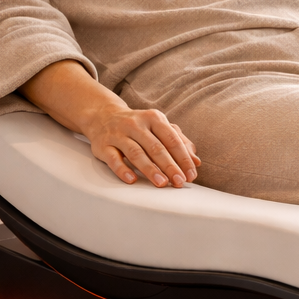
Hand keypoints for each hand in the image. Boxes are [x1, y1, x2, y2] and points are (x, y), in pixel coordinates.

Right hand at [80, 102, 201, 188]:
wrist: (102, 115)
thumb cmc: (138, 125)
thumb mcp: (158, 127)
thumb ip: (178, 142)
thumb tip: (196, 161)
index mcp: (153, 118)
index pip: (172, 139)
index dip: (183, 158)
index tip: (190, 175)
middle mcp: (136, 124)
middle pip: (155, 147)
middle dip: (169, 166)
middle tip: (179, 182)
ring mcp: (118, 134)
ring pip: (136, 153)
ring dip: (150, 169)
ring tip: (161, 183)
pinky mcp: (103, 145)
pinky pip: (113, 158)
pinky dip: (122, 169)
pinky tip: (132, 179)